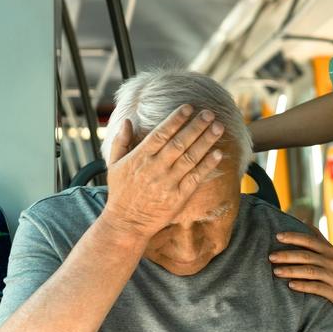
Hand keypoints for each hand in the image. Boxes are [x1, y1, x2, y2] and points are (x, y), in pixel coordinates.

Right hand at [103, 105, 224, 239]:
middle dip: (195, 126)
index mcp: (140, 158)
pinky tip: (218, 154)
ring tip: (218, 127)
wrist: (127, 223)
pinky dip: (207, 166)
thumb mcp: (114, 165)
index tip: (189, 107)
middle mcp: (155, 169)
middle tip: (209, 113)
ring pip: (190, 158)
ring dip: (205, 142)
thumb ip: (121, 141)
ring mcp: (167, 183)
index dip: (175, 120)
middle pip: (179, 143)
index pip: (160, 134)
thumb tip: (128, 120)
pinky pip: (195, 178)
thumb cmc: (121, 192)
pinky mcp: (178, 197)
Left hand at [269, 225, 332, 306]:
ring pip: (310, 271)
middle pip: (306, 256)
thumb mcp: (332, 251)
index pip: (309, 240)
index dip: (294, 237)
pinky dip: (303, 286)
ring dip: (292, 271)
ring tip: (276, 271)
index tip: (278, 236)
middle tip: (271, 256)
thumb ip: (318, 237)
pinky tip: (291, 285)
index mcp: (328, 250)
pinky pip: (317, 287)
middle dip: (287, 255)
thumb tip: (303, 220)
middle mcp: (331, 261)